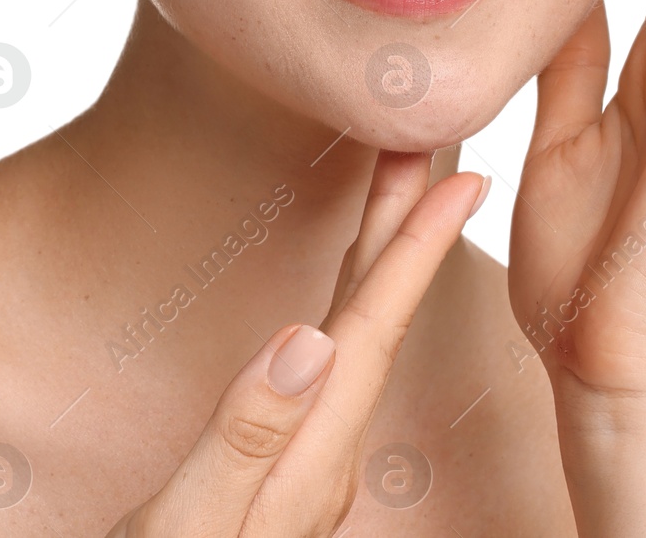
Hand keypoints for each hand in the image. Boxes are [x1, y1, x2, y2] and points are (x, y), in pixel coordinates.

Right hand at [105, 151, 490, 536]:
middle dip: (404, 228)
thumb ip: (245, 441)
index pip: (371, 332)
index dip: (414, 247)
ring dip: (379, 260)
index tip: (460, 177)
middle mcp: (320, 460)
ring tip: (396, 193)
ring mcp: (303, 470)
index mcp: (308, 461)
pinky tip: (343, 300)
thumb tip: (309, 340)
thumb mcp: (185, 529)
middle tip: (431, 146)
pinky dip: (345, 311)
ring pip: (355, 341)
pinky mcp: (278, 472)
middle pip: (373, 322)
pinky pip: (328, 370)